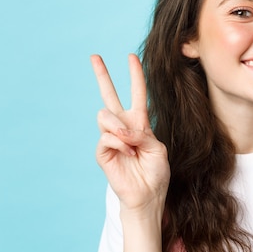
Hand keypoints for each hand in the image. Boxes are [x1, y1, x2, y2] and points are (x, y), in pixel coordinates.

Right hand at [91, 54, 169, 211]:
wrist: (148, 194)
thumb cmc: (156, 172)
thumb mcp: (157, 148)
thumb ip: (142, 134)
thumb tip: (120, 130)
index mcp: (139, 122)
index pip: (136, 94)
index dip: (135, 76)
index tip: (131, 57)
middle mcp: (123, 126)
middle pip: (109, 95)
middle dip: (102, 75)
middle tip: (94, 56)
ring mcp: (110, 137)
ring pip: (106, 115)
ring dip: (120, 127)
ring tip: (130, 142)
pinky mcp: (102, 151)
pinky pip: (107, 136)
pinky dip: (119, 142)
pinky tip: (127, 152)